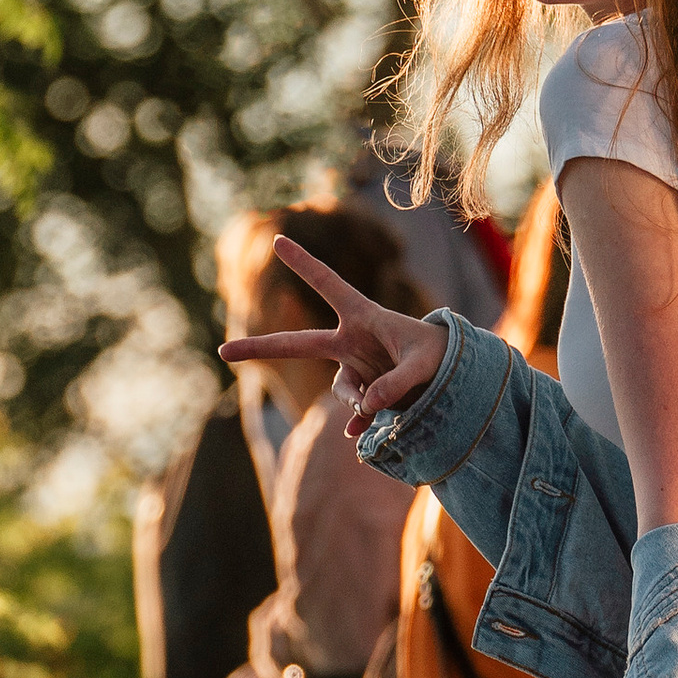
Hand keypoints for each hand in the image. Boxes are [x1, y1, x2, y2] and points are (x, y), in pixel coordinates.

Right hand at [219, 234, 448, 435]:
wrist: (454, 378)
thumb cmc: (442, 356)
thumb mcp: (425, 365)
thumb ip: (396, 384)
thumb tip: (365, 409)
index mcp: (363, 317)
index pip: (329, 286)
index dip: (305, 264)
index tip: (280, 240)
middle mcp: (351, 342)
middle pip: (298, 344)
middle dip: (261, 348)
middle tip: (223, 351)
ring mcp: (355, 369)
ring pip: (342, 392)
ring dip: (363, 402)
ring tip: (394, 405)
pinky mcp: (364, 393)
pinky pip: (353, 414)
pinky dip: (360, 425)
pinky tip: (362, 437)